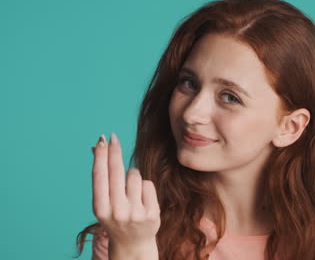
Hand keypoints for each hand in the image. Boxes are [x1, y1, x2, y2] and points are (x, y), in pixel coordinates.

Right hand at [91, 132, 159, 256]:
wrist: (132, 244)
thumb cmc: (116, 216)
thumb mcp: (104, 201)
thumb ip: (101, 176)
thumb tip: (95, 146)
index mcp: (100, 209)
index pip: (99, 176)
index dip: (100, 156)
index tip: (102, 140)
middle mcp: (116, 212)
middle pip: (116, 171)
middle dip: (114, 151)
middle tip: (113, 137)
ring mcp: (135, 213)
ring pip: (134, 175)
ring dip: (132, 176)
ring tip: (130, 192)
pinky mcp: (152, 214)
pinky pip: (148, 184)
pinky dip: (144, 187)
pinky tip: (142, 199)